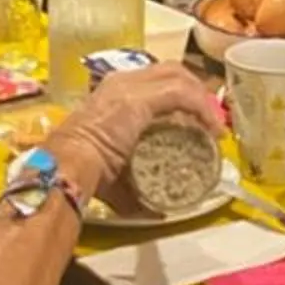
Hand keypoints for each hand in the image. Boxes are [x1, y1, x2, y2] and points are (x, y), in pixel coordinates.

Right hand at [53, 65, 225, 207]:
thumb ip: (137, 189)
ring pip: (179, 77)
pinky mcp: (140, 98)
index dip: (182, 92)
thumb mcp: (117, 171)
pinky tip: (211, 128)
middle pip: (171, 71)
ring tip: (215, 125)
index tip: (198, 116)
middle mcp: (122, 81)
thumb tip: (157, 212)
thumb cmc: (86, 171)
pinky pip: (181, 94)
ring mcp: (130, 86)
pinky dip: (201, 108)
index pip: (157, 79)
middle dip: (196, 89)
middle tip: (211, 117)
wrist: (69, 165)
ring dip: (202, 99)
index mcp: (114, 91)